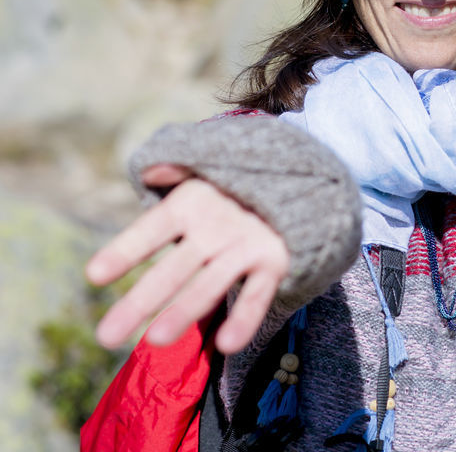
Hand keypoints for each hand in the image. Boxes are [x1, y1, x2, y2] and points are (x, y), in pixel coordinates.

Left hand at [86, 164, 289, 354]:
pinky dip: (245, 318)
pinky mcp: (275, 261)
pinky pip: (257, 295)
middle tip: (105, 337)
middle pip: (174, 266)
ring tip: (155, 341)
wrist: (300, 184)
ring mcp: (246, 244)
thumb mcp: (203, 175)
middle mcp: (216, 224)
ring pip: (211, 283)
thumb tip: (148, 171)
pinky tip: (225, 345)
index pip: (152, 229)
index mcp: (191, 202)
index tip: (93, 276)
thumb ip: (175, 175)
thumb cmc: (232, 189)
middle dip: (140, 300)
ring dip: (185, 310)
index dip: (124, 250)